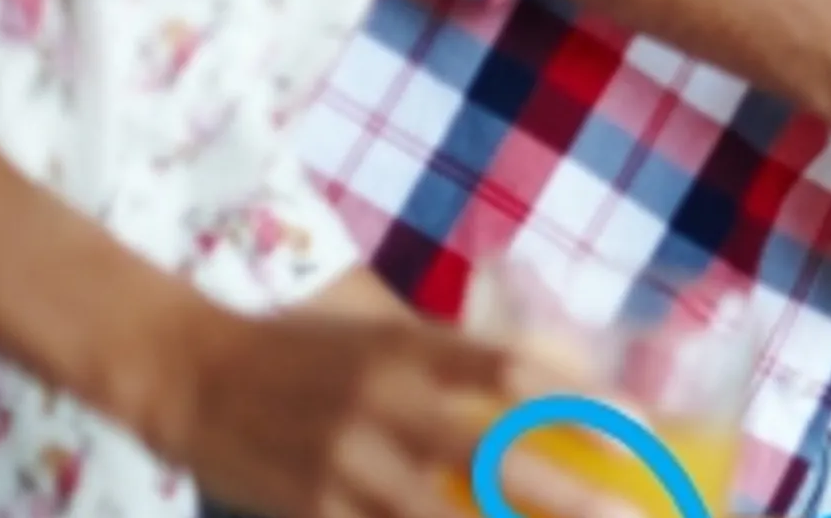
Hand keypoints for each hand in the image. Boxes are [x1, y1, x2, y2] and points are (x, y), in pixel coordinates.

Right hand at [142, 295, 638, 517]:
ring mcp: (342, 466)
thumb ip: (460, 357)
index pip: (508, 369)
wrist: (188, 373)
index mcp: (409, 349)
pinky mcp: (310, 513)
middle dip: (564, 497)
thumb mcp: (384, 331)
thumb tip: (561, 375)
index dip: (578, 401)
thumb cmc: (307, 352)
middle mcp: (381, 404)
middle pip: (486, 454)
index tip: (641, 429)